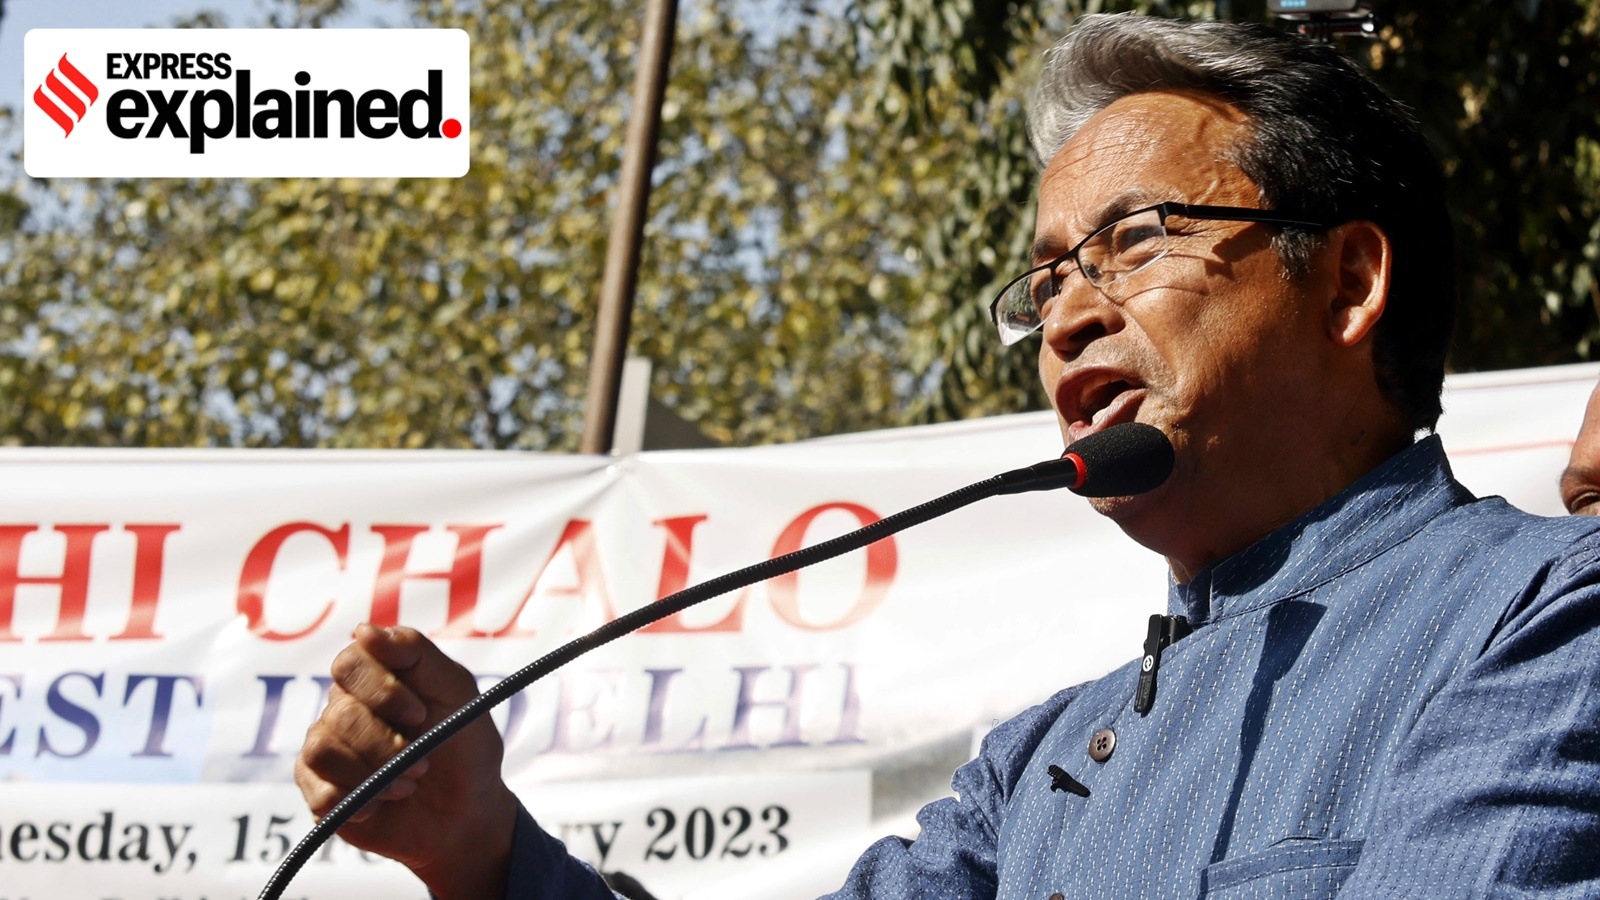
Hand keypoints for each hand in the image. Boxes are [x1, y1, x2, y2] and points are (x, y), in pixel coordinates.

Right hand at [295, 624, 517, 899]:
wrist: (468, 813)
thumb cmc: (464, 745)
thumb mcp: (456, 691)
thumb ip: (415, 652)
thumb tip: (362, 631)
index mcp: (374, 676)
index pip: (350, 662)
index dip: (381, 689)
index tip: (420, 714)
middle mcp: (344, 707)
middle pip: (340, 712)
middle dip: (388, 743)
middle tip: (423, 761)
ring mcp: (329, 749)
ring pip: (323, 749)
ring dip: (375, 774)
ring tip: (407, 785)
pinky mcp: (320, 792)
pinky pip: (318, 790)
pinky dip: (358, 801)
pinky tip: (381, 804)